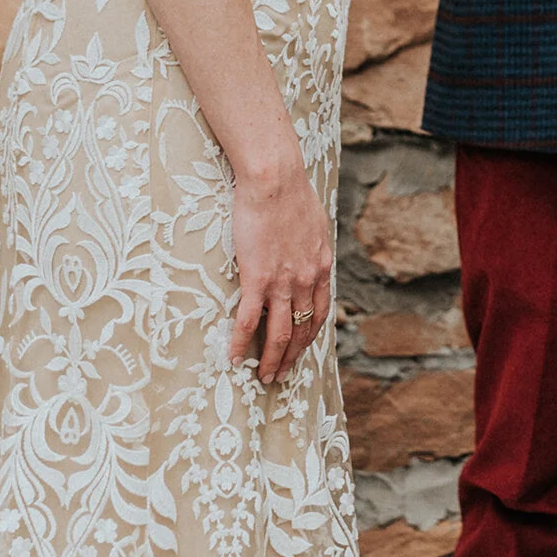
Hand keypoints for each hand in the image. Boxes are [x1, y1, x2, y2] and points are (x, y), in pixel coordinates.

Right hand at [228, 153, 334, 388]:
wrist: (275, 179)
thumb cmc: (291, 192)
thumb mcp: (315, 223)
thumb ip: (313, 244)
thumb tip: (310, 249)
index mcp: (321, 268)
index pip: (320, 313)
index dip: (310, 337)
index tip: (301, 350)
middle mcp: (306, 281)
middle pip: (302, 331)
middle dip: (292, 358)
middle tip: (281, 375)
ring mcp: (282, 282)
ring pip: (280, 334)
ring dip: (272, 360)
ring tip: (264, 377)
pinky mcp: (257, 278)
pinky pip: (249, 320)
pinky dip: (242, 342)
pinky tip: (235, 357)